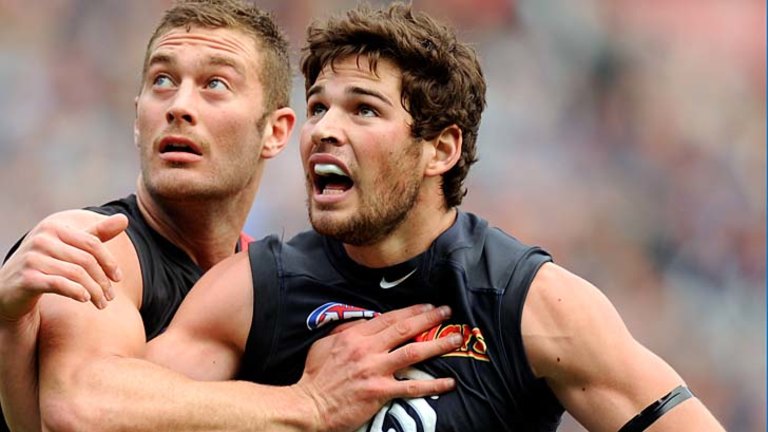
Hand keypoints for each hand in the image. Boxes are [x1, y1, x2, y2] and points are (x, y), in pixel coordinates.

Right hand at [0, 213, 126, 321]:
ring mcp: (32, 258)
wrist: (8, 289)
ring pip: (76, 274)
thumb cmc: (46, 265)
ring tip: (102, 303)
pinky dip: (77, 292)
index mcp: (54, 228)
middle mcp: (41, 239)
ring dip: (94, 291)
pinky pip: (60, 284)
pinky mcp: (27, 278)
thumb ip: (96, 234)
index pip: (93, 243)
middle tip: (110, 296)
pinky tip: (85, 299)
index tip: (118, 278)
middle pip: (86, 260)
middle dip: (102, 281)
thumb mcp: (70, 247)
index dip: (109, 262)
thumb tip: (124, 219)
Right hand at [293, 304, 461, 431]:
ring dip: (438, 344)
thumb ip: (345, 332)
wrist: (308, 406)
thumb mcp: (324, 345)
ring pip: (414, 351)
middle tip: (447, 311)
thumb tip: (362, 323)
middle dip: (429, 318)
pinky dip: (433, 384)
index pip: (388, 318)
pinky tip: (449, 382)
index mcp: (354, 336)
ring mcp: (375, 370)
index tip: (427, 306)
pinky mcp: (380, 392)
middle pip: (405, 328)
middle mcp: (367, 349)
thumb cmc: (315, 377)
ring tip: (455, 339)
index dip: (411, 311)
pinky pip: (412, 387)